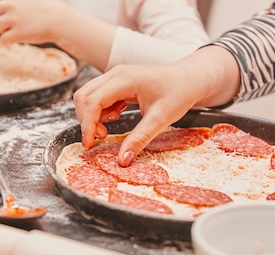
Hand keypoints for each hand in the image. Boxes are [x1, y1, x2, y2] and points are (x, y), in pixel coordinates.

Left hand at [0, 0, 69, 43]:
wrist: (60, 21)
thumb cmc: (47, 10)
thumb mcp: (30, 0)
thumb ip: (18, 2)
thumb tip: (3, 5)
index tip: (7, 14)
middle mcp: (12, 6)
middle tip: (8, 24)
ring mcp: (15, 19)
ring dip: (2, 30)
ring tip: (13, 32)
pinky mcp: (19, 33)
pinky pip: (2, 39)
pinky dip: (8, 41)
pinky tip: (16, 39)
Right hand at [73, 46, 240, 165]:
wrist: (191, 78)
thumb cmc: (179, 92)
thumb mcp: (160, 119)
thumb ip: (140, 139)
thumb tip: (123, 160)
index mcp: (124, 79)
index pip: (93, 101)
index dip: (87, 125)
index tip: (89, 144)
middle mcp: (115, 74)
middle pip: (84, 96)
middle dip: (87, 120)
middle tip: (102, 137)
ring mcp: (116, 76)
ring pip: (89, 96)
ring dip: (93, 116)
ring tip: (110, 128)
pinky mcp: (118, 82)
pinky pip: (99, 96)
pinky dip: (101, 111)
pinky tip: (117, 116)